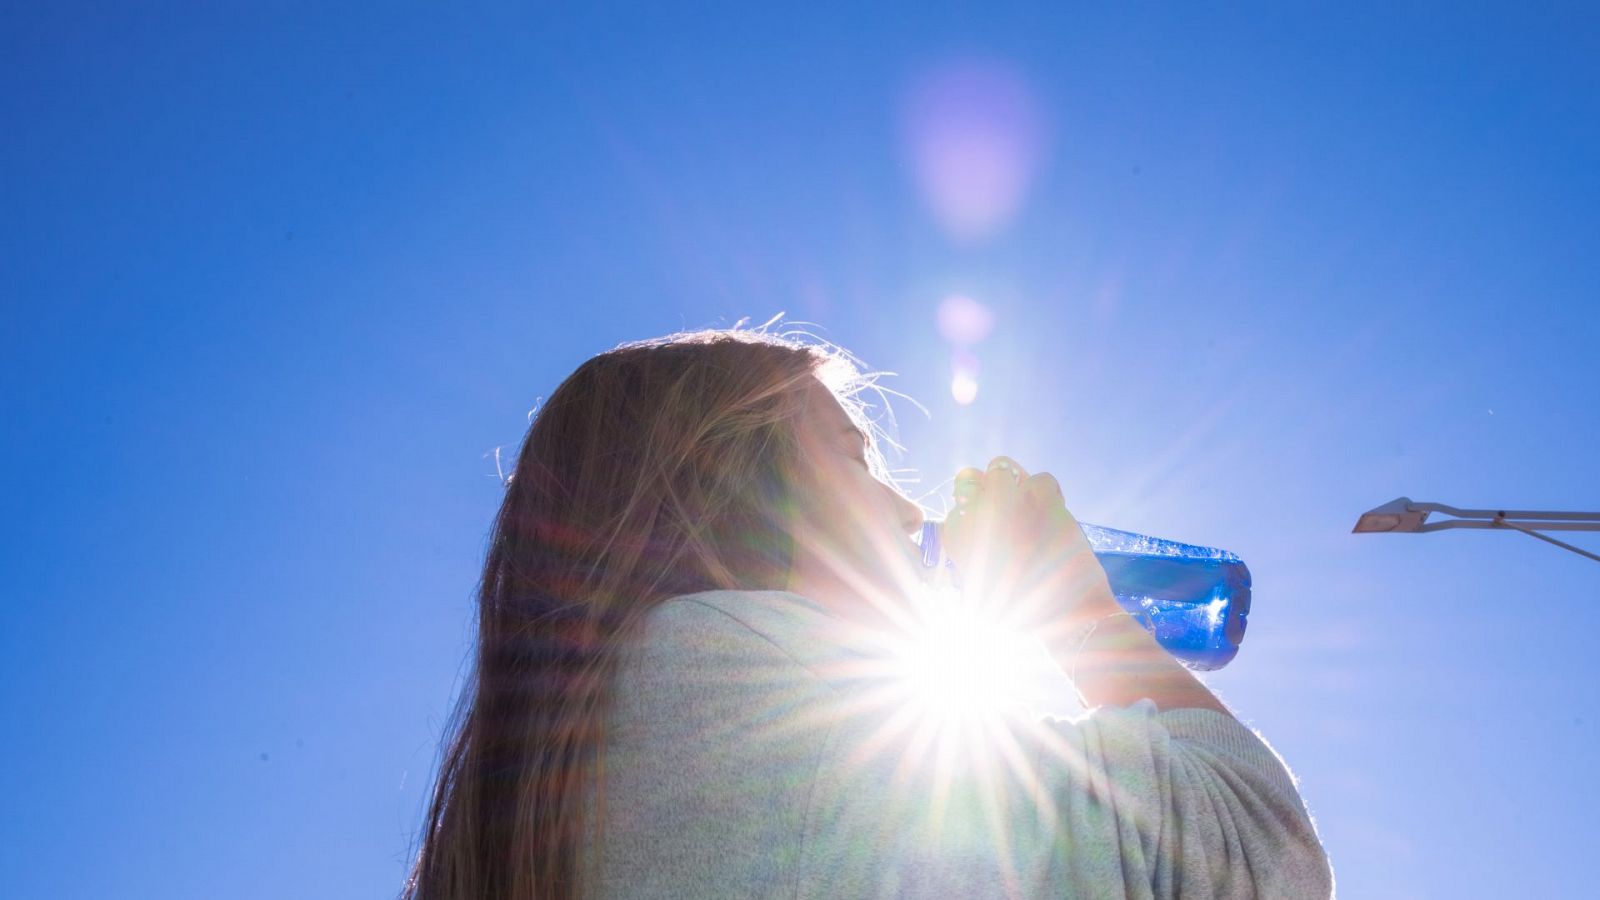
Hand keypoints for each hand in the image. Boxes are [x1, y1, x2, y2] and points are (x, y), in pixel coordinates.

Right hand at [941, 456, 1115, 630]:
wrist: (1068, 618)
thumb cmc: (1024, 612)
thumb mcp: (978, 588)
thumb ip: (970, 552)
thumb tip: (971, 519)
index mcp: (958, 540)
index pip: (955, 507)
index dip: (971, 511)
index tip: (986, 523)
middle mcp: (976, 516)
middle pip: (969, 477)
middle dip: (986, 488)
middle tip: (1006, 505)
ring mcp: (1009, 503)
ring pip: (1002, 467)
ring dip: (1015, 483)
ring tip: (1030, 506)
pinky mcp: (1042, 499)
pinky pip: (1041, 477)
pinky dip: (1048, 492)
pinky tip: (1053, 513)